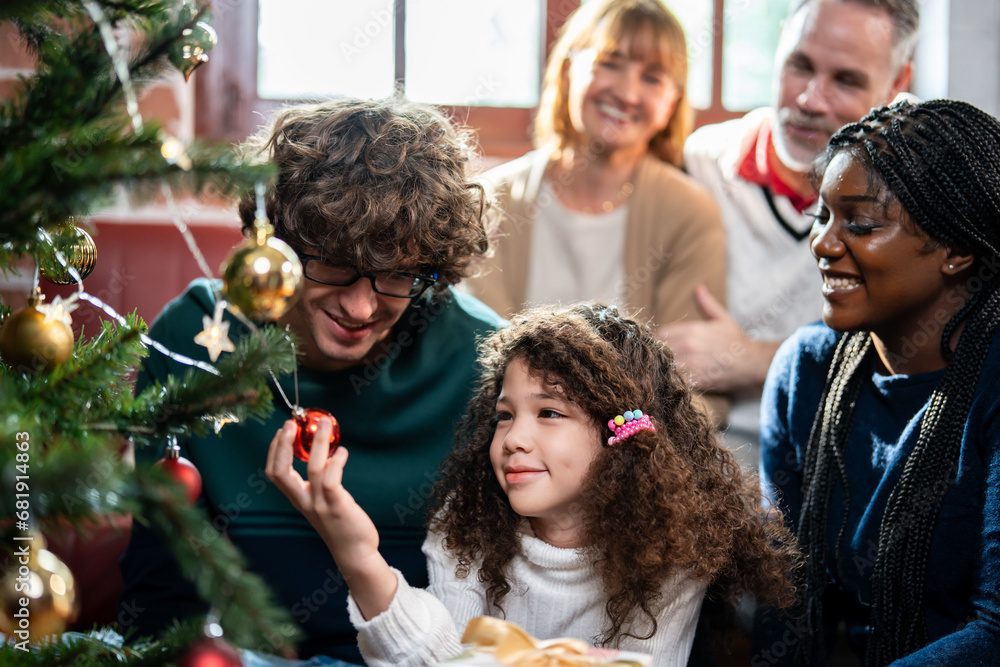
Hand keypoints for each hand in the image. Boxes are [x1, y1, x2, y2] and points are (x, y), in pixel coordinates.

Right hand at [266, 418, 378, 561]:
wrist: (354, 553)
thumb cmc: (341, 523)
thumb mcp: (323, 501)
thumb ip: (320, 482)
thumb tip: (327, 454)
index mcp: (298, 499)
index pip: (274, 473)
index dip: (274, 450)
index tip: (282, 430)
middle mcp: (304, 502)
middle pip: (281, 471)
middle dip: (283, 444)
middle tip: (291, 423)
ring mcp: (319, 504)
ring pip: (312, 469)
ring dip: (318, 443)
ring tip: (325, 425)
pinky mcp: (337, 506)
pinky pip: (332, 480)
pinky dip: (336, 462)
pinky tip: (342, 452)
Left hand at [657, 285, 779, 392]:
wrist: (753, 363)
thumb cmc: (736, 340)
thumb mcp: (722, 318)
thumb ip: (706, 304)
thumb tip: (698, 288)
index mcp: (692, 330)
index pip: (660, 334)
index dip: (659, 340)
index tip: (663, 344)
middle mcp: (690, 346)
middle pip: (660, 351)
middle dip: (660, 354)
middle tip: (663, 358)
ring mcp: (693, 365)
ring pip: (665, 366)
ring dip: (665, 367)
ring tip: (668, 369)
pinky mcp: (697, 381)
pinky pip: (676, 380)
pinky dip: (674, 379)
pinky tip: (677, 379)